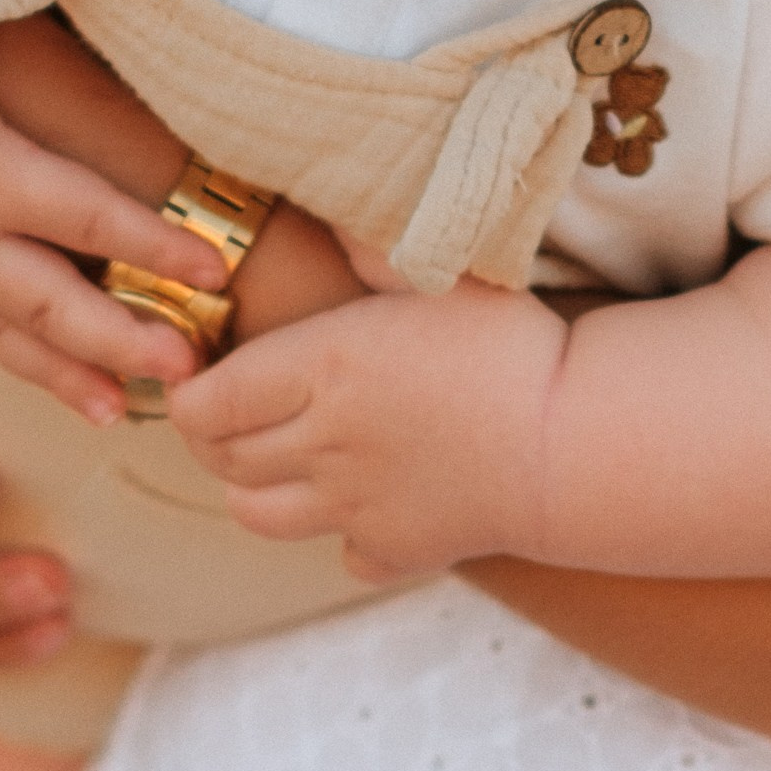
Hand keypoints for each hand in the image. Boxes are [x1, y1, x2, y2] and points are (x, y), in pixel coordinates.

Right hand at [0, 0, 231, 421]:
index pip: (90, 217)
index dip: (157, 246)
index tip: (215, 274)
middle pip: (58, 304)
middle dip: (126, 340)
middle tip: (191, 378)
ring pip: (9, 336)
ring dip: (67, 377)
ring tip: (118, 417)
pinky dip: (9, 357)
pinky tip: (40, 376)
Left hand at [171, 281, 565, 581]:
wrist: (581, 439)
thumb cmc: (512, 342)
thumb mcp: (440, 272)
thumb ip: (374, 247)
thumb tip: (331, 216)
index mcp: (321, 369)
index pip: (204, 404)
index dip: (189, 393)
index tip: (201, 374)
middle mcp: (323, 444)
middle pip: (222, 460)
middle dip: (211, 438)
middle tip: (229, 412)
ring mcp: (356, 505)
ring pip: (258, 515)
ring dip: (252, 488)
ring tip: (280, 456)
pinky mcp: (400, 549)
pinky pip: (343, 554)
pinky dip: (342, 535)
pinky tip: (368, 502)